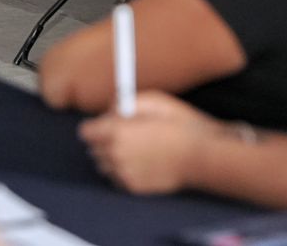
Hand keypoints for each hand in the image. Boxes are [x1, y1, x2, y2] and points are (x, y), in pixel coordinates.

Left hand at [79, 91, 223, 193]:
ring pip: (104, 165)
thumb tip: (112, 108)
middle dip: (105, 139)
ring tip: (137, 148)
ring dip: (113, 156)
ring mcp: (123, 174)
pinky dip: (124, 169)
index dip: (97, 124)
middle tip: (127, 133)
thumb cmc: (181, 125)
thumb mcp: (156, 100)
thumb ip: (127, 102)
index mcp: (117, 131)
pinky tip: (143, 161)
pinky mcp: (133, 187)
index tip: (108, 122)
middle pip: (93, 149)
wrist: (201, 156)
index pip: (86, 132)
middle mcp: (115, 155)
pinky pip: (117, 178)